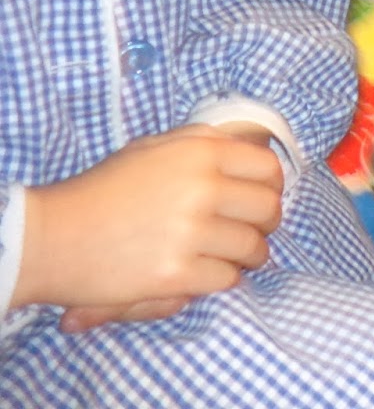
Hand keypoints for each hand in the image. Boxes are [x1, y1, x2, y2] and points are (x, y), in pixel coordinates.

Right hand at [16, 126, 284, 316]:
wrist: (52, 236)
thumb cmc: (104, 189)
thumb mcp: (154, 147)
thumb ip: (203, 142)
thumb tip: (250, 146)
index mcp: (201, 152)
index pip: (269, 168)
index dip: (272, 187)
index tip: (262, 199)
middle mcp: (203, 188)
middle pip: (269, 209)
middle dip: (265, 224)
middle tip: (251, 232)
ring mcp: (191, 232)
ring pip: (253, 248)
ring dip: (246, 256)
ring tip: (228, 256)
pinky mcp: (177, 273)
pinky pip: (226, 279)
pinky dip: (220, 279)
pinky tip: (202, 273)